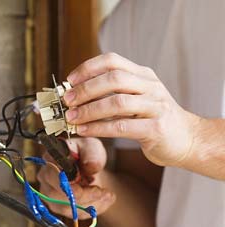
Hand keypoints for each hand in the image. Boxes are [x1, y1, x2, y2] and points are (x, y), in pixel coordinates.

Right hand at [37, 137, 114, 219]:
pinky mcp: (59, 207)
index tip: (91, 181)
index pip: (51, 175)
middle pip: (55, 195)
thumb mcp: (92, 147)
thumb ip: (92, 154)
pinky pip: (75, 214)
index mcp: (48, 159)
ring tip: (106, 194)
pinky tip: (104, 199)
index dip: (69, 183)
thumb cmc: (87, 155)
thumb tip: (90, 167)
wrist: (90, 170)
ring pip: (66, 208)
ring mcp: (49, 194)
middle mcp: (44, 178)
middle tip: (102, 191)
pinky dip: (93, 209)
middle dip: (82, 195)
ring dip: (90, 203)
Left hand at [64, 52, 199, 166]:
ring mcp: (156, 106)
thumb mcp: (136, 99)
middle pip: (114, 78)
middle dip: (86, 89)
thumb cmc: (153, 120)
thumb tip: (75, 96)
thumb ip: (112, 95)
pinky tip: (84, 130)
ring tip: (71, 118)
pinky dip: (98, 128)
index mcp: (143, 75)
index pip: (112, 60)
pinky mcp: (156, 128)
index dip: (88, 68)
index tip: (69, 80)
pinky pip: (121, 126)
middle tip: (67, 100)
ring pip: (117, 102)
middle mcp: (150, 86)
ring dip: (89, 110)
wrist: (187, 139)